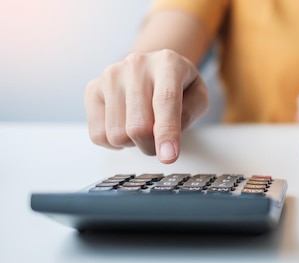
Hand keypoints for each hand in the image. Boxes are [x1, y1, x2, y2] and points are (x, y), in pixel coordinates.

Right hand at [84, 49, 208, 163]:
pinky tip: (125, 126)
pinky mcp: (92, 89)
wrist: (152, 67)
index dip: (167, 132)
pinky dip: (115, 142)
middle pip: (138, 125)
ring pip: (117, 134)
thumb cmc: (178, 84)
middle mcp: (136, 65)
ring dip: (133, 143)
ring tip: (143, 127)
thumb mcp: (198, 95)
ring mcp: (110, 76)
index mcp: (168, 63)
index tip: (168, 156)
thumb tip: (167, 136)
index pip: (165, 101)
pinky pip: (99, 135)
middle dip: (152, 145)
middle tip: (160, 142)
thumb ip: (190, 113)